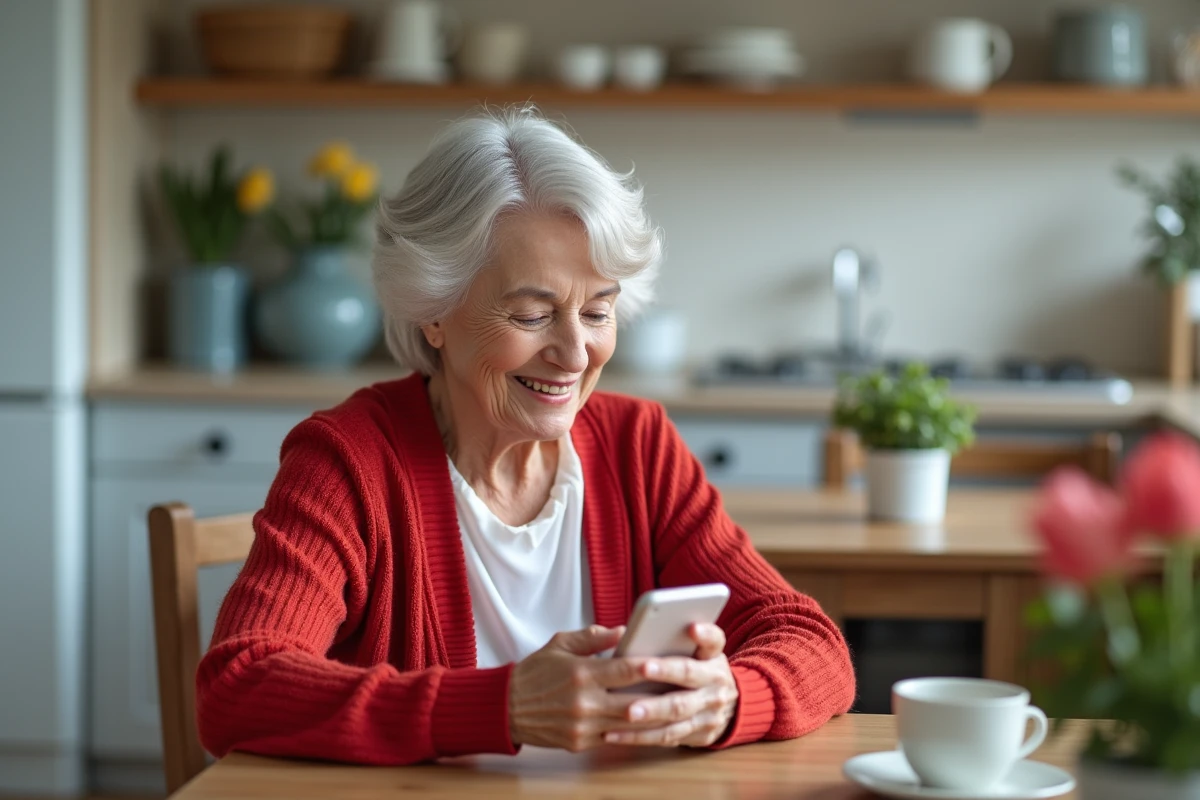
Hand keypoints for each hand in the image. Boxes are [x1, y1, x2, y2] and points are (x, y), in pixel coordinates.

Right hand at [508, 625, 660, 751]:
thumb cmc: (535, 672)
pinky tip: (649, 724)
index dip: (651, 667)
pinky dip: (632, 731)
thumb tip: (623, 631)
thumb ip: (594, 637)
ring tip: (674, 707)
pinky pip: (614, 739)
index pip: (625, 670)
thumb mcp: (560, 644)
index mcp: (581, 673)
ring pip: (629, 725)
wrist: (505, 707)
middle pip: (634, 702)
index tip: (672, 661)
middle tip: (684, 689)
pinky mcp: (579, 743)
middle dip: (661, 697)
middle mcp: (584, 702)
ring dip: (653, 718)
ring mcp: (582, 726)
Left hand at [603, 623, 738, 747]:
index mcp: (713, 657)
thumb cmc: (696, 670)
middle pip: (690, 676)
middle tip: (642, 669)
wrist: (726, 707)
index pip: (714, 641)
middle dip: (665, 673)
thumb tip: (628, 631)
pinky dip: (640, 736)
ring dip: (651, 713)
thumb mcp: (696, 651)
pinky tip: (616, 733)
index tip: (691, 627)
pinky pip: (667, 736)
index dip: (704, 634)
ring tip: (627, 712)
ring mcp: (710, 712)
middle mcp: (717, 683)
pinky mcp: (700, 735)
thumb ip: (674, 638)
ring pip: (678, 712)